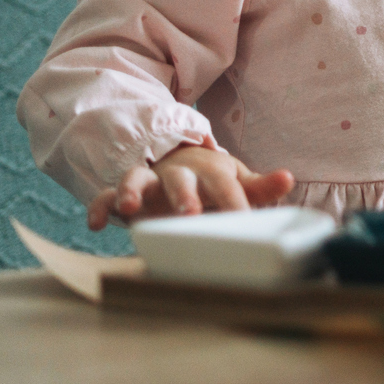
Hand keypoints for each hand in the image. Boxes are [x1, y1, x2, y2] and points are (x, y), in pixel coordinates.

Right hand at [86, 145, 295, 229]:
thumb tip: (289, 178)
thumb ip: (260, 186)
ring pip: (137, 179)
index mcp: (210, 171)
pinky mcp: (125, 193)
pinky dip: (99, 207)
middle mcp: (178, 174)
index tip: (243, 219)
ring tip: (129, 210)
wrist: (178, 158)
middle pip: (179, 179)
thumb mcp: (236, 179)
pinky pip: (106, 196)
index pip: (225, 185)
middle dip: (183, 195)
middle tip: (190, 214)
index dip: (234, 201)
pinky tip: (95, 225)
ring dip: (132, 192)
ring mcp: (149, 182)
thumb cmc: (212, 178)